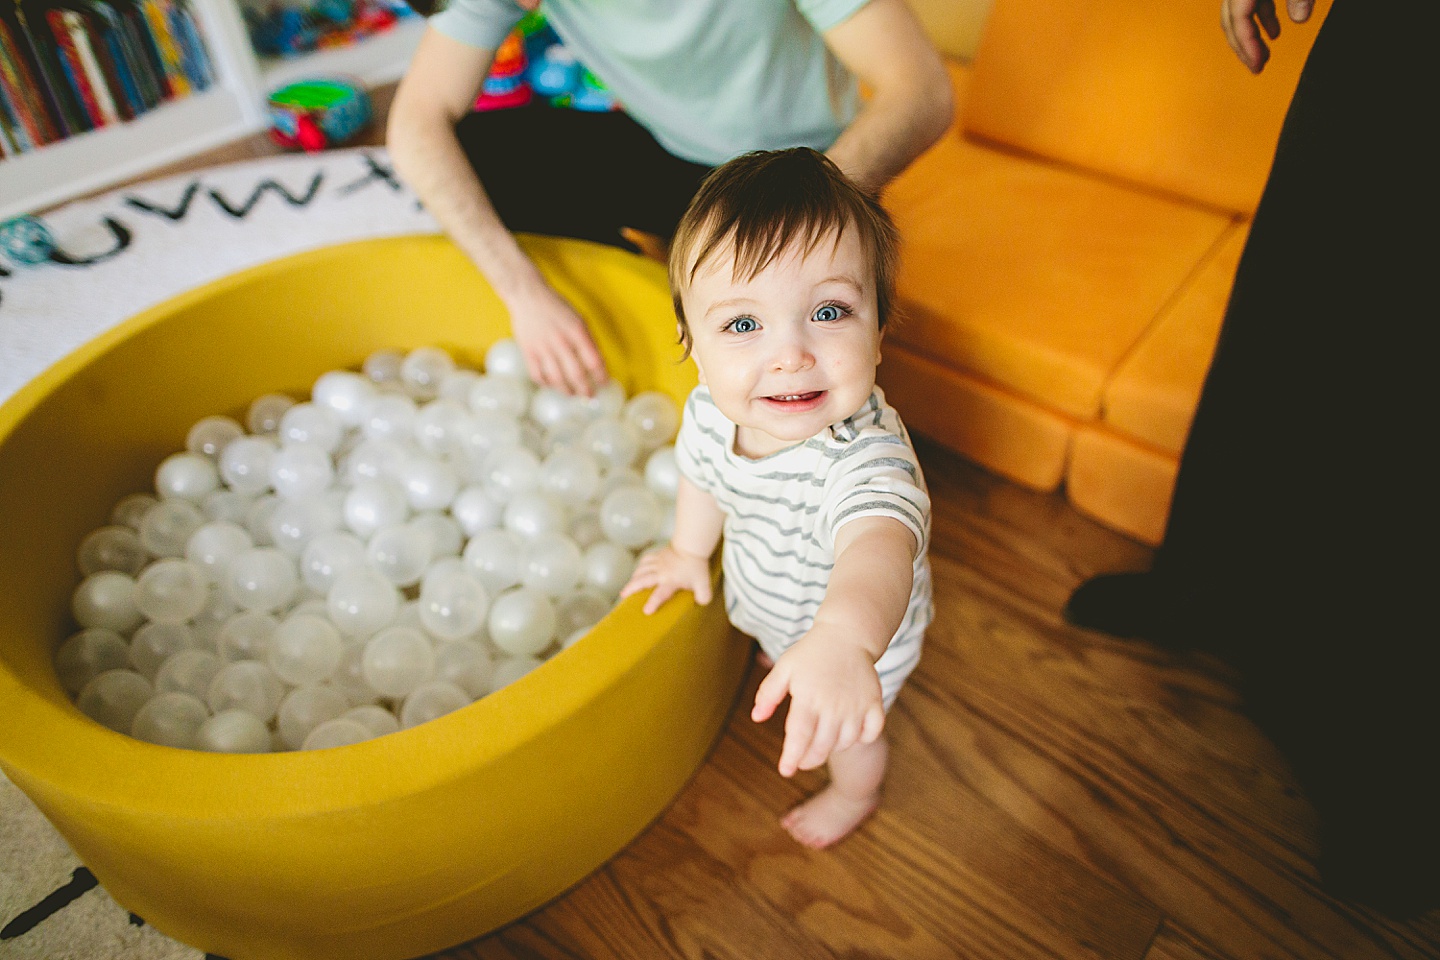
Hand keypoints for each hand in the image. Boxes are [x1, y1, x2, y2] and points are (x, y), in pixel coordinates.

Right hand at [503, 281, 608, 396]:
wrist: (528, 296)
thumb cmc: (557, 308)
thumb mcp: (579, 319)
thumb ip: (588, 340)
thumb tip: (597, 363)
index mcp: (577, 332)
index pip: (594, 361)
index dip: (601, 376)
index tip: (604, 382)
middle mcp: (561, 341)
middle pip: (576, 374)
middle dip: (585, 389)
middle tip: (590, 396)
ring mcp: (543, 348)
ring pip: (557, 379)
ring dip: (567, 391)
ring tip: (572, 394)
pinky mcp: (528, 352)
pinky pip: (538, 375)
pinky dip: (546, 384)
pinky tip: (552, 384)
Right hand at [619, 545, 712, 614]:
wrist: (692, 546)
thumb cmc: (697, 566)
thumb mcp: (703, 583)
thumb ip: (703, 595)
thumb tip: (701, 603)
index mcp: (670, 581)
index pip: (660, 594)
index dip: (653, 603)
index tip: (646, 611)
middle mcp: (660, 572)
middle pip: (642, 580)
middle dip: (631, 588)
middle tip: (623, 595)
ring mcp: (657, 563)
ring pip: (641, 570)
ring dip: (633, 578)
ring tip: (628, 586)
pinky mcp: (657, 555)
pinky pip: (645, 560)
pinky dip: (640, 566)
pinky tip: (638, 571)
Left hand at [751, 626, 885, 776]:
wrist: (847, 634)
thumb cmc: (811, 653)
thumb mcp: (784, 668)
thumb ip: (768, 693)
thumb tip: (756, 718)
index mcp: (808, 697)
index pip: (799, 737)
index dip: (791, 757)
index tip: (785, 771)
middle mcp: (833, 705)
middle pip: (821, 747)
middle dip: (808, 760)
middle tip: (801, 760)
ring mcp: (856, 705)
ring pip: (845, 743)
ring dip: (832, 749)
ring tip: (822, 742)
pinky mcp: (874, 703)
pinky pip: (870, 733)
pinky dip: (861, 739)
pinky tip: (849, 734)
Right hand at [1221, 0, 1313, 73]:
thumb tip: (1300, 19)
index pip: (1237, 18)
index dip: (1246, 45)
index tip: (1257, 65)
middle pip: (1231, 20)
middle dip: (1243, 47)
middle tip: (1256, 67)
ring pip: (1240, 13)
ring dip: (1252, 35)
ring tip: (1265, 55)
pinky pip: (1251, 3)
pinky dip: (1262, 18)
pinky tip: (1273, 32)